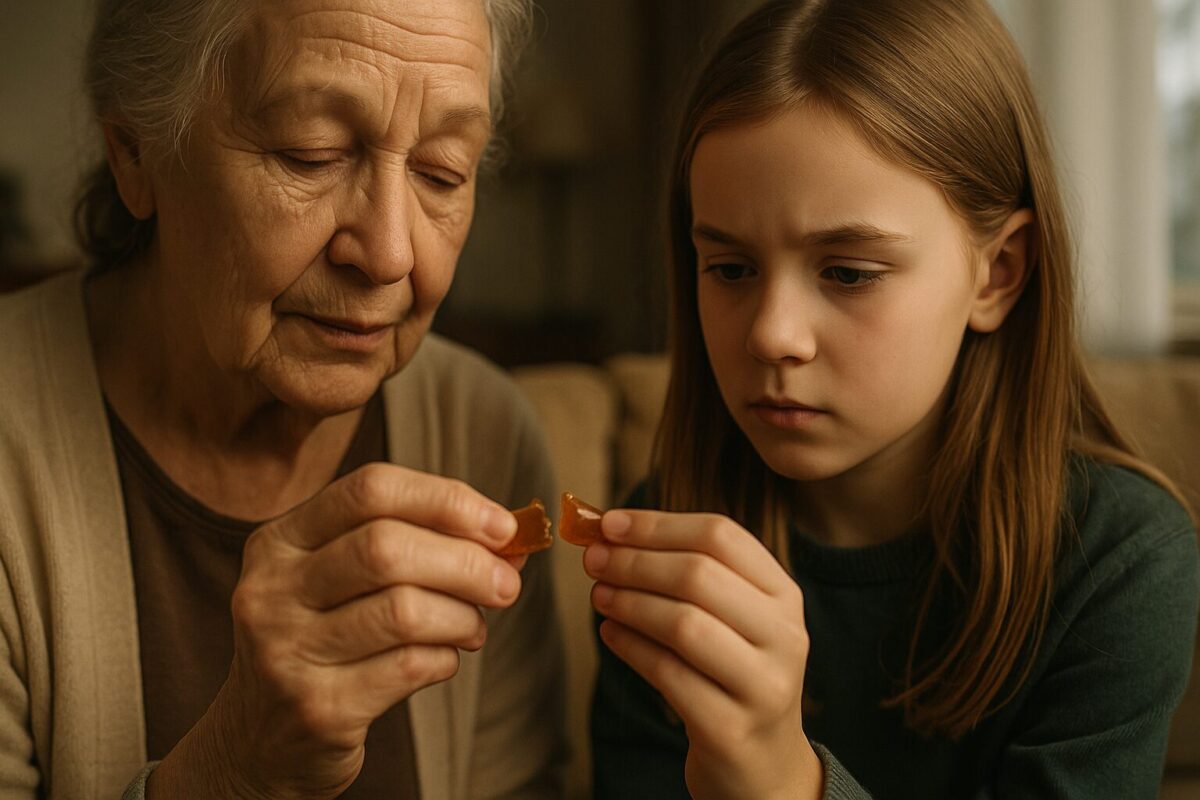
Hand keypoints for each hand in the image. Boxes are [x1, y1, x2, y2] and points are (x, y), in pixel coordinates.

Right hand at [148, 463, 519, 799]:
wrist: (260, 742)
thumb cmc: (323, 644)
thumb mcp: (342, 582)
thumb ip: (414, 546)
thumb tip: (509, 536)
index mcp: (280, 540)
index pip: (371, 489)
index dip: (447, 500)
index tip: (502, 525)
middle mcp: (272, 589)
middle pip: (387, 548)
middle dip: (465, 562)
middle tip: (507, 582)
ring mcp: (286, 651)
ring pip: (404, 610)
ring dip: (462, 616)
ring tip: (473, 626)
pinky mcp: (316, 707)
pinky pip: (409, 666)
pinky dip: (446, 658)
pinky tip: (444, 658)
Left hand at [584, 510, 822, 799]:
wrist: (762, 764)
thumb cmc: (731, 674)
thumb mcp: (732, 618)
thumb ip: (687, 573)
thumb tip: (611, 531)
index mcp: (785, 595)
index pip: (721, 536)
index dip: (658, 524)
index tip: (609, 523)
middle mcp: (785, 636)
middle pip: (700, 575)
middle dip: (635, 561)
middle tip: (593, 560)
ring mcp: (764, 685)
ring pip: (684, 623)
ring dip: (630, 602)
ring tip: (598, 595)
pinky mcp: (731, 728)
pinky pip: (668, 674)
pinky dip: (630, 647)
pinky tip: (610, 633)